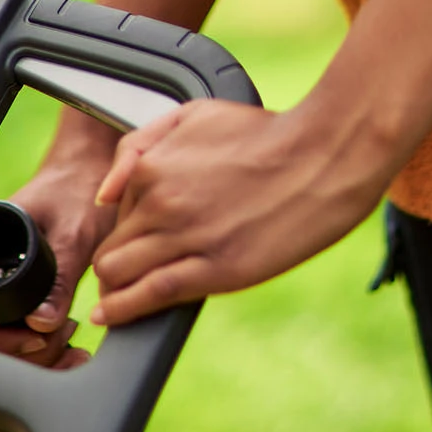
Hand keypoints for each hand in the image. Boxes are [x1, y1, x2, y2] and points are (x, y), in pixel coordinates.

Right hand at [0, 122, 120, 368]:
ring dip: (37, 355)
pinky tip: (72, 345)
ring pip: (5, 340)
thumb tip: (41, 324)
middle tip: (65, 347)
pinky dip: (45, 346)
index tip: (35, 339)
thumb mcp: (73, 234)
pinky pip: (24, 331)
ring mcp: (6, 282)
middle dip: (23, 353)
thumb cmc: (80, 187)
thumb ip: (60, 278)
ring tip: (74, 350)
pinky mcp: (28, 291)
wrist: (96, 167)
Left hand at [89, 99, 394, 325]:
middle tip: (120, 283)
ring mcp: (187, 238)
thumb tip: (106, 194)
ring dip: (114, 292)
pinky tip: (112, 316)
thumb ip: (139, 146)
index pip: (114, 216)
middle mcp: (161, 204)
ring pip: (120, 275)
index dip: (122, 234)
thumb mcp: (195, 115)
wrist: (325, 155)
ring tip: (117, 303)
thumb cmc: (268, 134)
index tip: (132, 247)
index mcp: (153, 169)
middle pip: (110, 251)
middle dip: (112, 269)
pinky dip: (124, 310)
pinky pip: (152, 294)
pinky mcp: (217, 270)